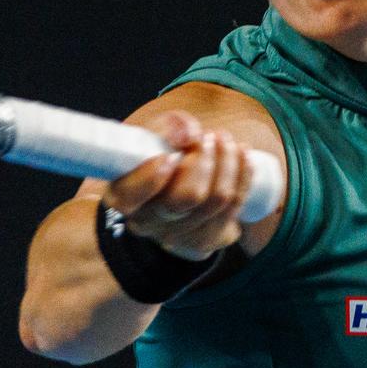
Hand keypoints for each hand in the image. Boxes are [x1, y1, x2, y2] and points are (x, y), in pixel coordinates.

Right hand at [100, 110, 255, 261]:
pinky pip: (234, 206)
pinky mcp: (206, 240)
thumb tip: (187, 135)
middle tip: (209, 136)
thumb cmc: (161, 152)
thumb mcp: (156, 133)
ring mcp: (177, 236)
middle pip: (185, 198)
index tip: (169, 156)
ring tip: (225, 139)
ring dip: (227, 162)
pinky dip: (243, 175)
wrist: (178, 182)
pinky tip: (243, 154)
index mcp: (123, 195)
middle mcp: (147, 222)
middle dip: (204, 160)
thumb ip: (168, 127)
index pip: (131, 198)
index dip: (150, 179)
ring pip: (215, 200)